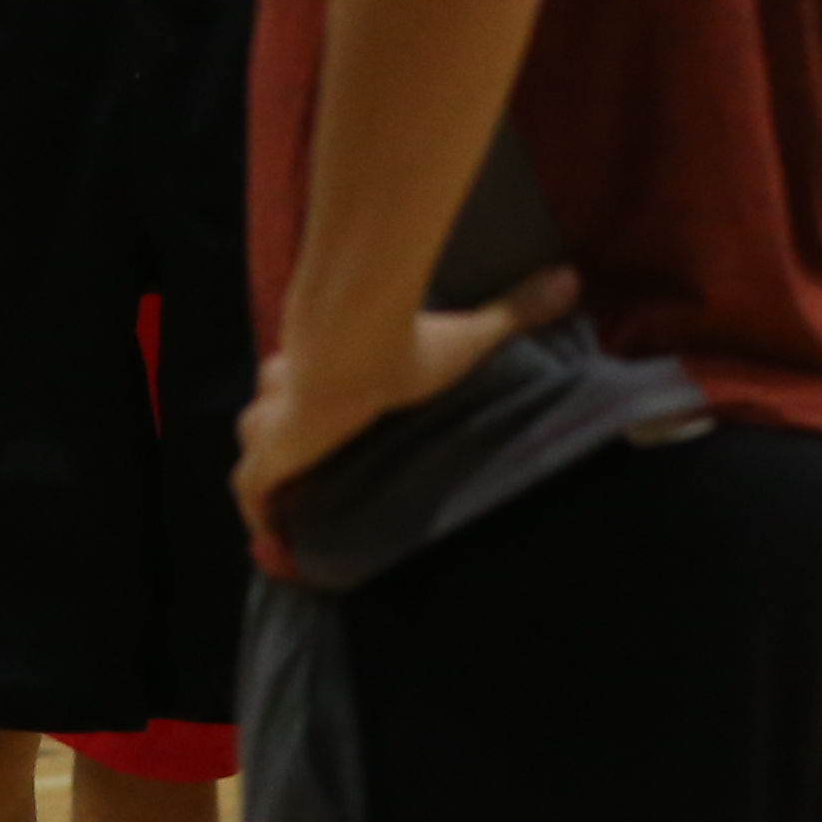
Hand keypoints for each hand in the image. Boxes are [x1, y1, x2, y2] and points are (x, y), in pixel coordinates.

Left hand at [231, 266, 574, 548]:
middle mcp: (290, 385)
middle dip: (283, 424)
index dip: (316, 395)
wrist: (352, 341)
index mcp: (329, 358)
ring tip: (292, 496)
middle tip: (308, 456)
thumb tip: (570, 278)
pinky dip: (260, 516)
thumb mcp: (469, 334)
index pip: (311, 374)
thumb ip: (514, 310)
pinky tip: (277, 543)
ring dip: (266, 460)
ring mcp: (271, 421)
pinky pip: (251, 494)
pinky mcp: (265, 456)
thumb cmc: (405, 340)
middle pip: (272, 404)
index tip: (330, 411)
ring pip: (255, 436)